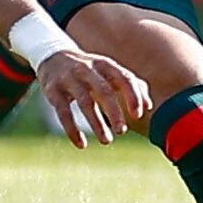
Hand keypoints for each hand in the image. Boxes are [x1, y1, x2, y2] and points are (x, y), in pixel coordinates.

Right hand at [35, 50, 152, 147]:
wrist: (53, 57)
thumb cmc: (90, 70)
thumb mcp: (109, 71)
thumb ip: (131, 85)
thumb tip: (148, 107)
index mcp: (106, 65)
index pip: (124, 78)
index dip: (133, 96)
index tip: (139, 115)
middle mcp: (88, 70)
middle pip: (104, 91)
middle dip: (115, 111)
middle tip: (123, 131)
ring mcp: (70, 79)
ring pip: (85, 102)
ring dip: (97, 123)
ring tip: (107, 141)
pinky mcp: (53, 91)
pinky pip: (63, 112)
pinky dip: (72, 129)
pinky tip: (82, 145)